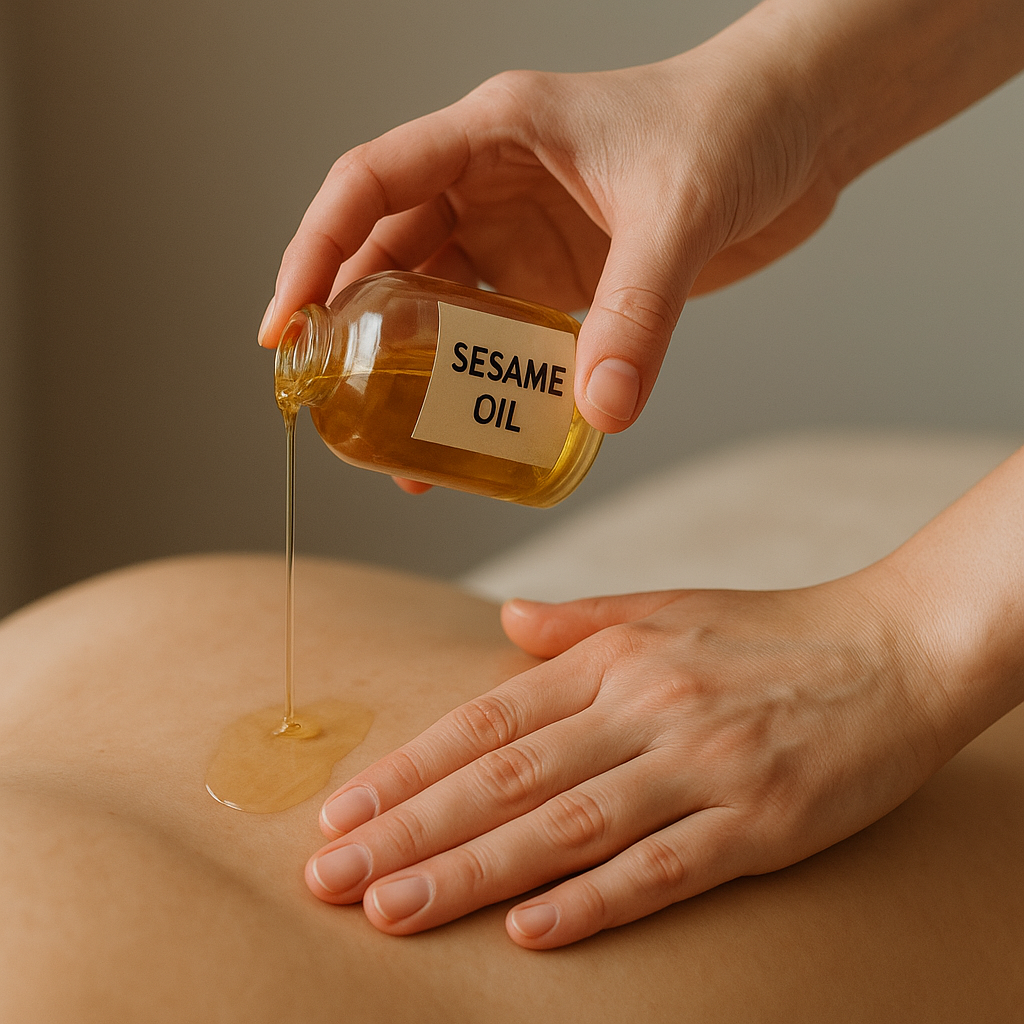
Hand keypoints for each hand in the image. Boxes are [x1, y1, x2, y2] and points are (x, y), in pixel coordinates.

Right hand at [259, 8, 841, 432]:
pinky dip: (488, 382)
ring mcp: (526, 233)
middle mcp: (494, 184)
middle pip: (391, 257)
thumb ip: (637, 310)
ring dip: (421, 373)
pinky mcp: (564, 276)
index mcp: (494, 134)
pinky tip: (482, 428)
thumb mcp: (680, 211)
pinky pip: (506, 335)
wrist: (802, 129)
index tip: (285, 327)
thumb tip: (599, 410)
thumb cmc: (738, 124)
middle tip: (342, 411)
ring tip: (406, 444)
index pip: (370, 185)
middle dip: (359, 334)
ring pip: (444, 306)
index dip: (314, 252)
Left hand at [304, 566, 953, 947]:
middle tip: (330, 878)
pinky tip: (526, 931)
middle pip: (507, 779)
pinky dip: (592, 901)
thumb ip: (581, 619)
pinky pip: (663, 868)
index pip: (490, 720)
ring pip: (565, 827)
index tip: (344, 811)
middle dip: (410, 831)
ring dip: (471, 872)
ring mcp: (701, 765)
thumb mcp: (669, 605)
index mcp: (616, 657)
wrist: (894, 647)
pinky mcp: (761, 820)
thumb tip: (506, 621)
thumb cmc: (772, 631)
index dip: (411, 767)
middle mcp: (646, 706)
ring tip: (392, 910)